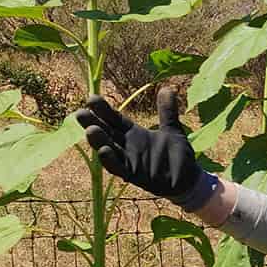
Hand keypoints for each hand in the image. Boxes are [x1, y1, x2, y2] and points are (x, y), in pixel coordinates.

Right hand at [75, 88, 208, 205]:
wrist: (187, 179)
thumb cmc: (175, 155)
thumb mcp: (172, 130)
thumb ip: (167, 111)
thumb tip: (166, 87)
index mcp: (133, 134)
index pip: (114, 119)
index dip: (103, 110)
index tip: (91, 98)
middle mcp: (127, 146)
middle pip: (106, 133)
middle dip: (93, 124)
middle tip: (80, 113)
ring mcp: (129, 161)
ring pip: (108, 150)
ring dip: (99, 142)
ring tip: (90, 130)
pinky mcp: (134, 175)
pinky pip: (119, 168)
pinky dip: (111, 161)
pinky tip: (104, 151)